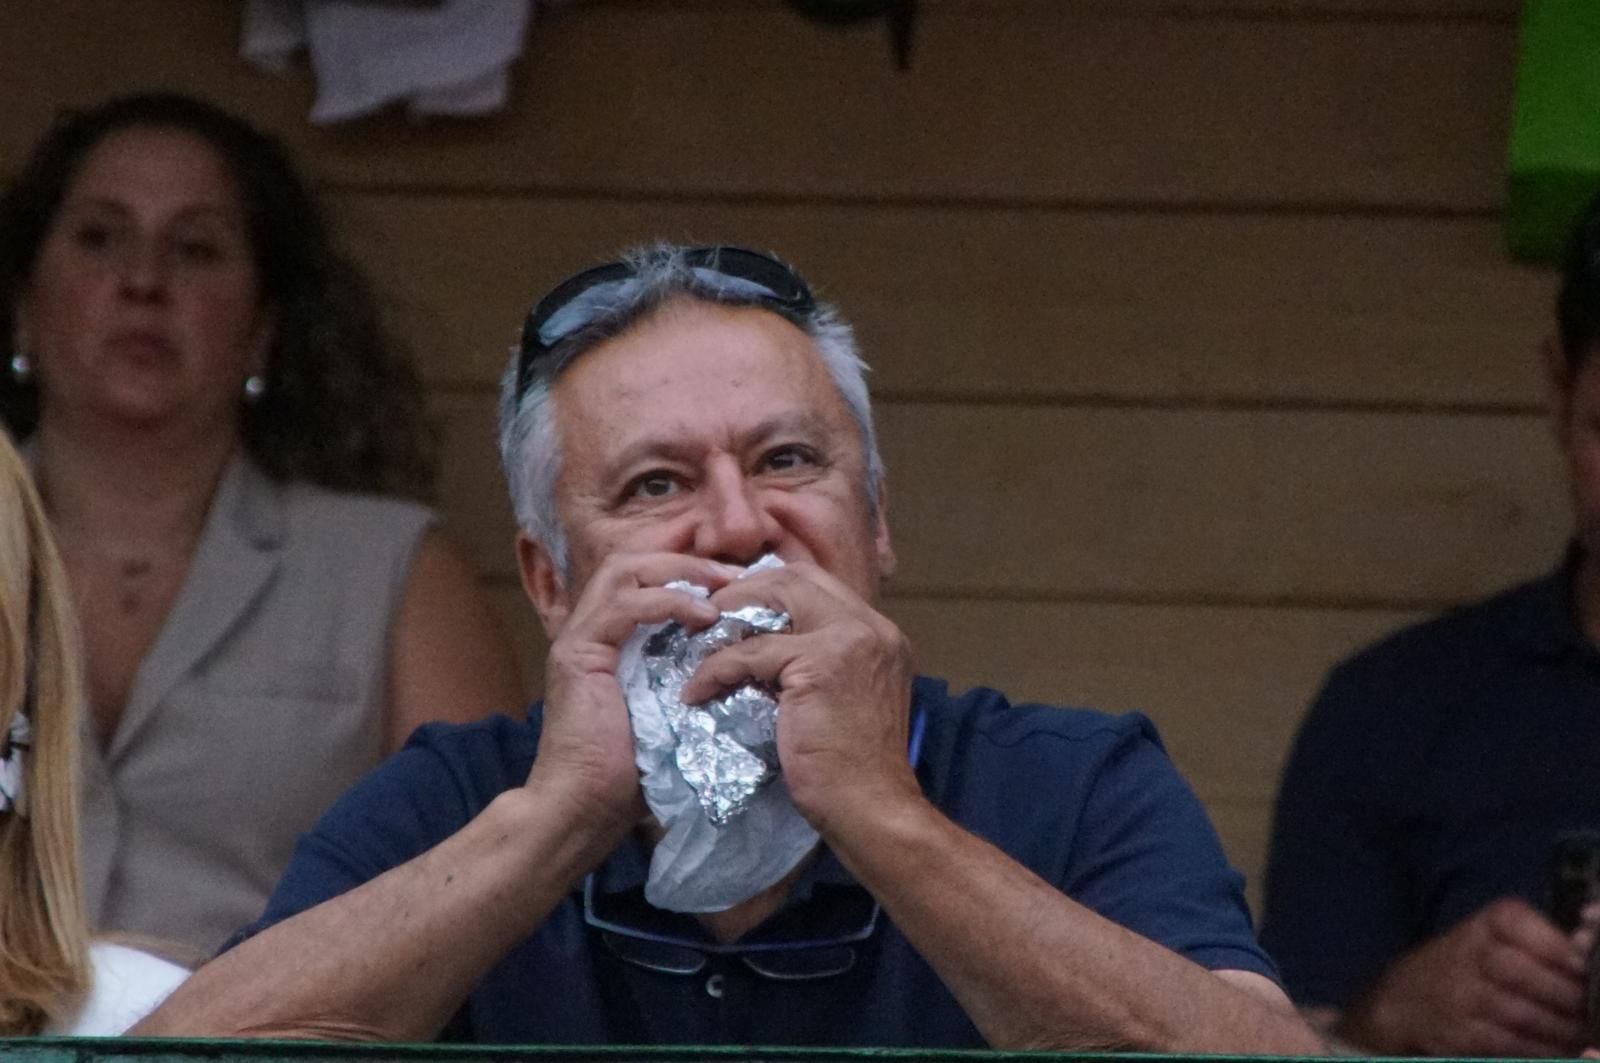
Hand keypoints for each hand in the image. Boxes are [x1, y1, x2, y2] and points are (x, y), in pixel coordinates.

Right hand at [526, 552, 734, 832]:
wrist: (584, 808)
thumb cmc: (631, 774)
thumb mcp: (675, 713)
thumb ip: (694, 681)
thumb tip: (749, 668)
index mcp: (611, 640)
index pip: (646, 579)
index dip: (692, 573)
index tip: (741, 587)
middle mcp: (591, 629)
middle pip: (635, 562)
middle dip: (690, 562)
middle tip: (736, 576)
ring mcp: (580, 637)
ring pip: (625, 570)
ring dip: (680, 573)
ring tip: (723, 588)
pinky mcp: (577, 652)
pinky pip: (624, 606)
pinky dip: (667, 602)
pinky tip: (703, 617)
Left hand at [679, 561, 918, 833]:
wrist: (871, 808)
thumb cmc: (852, 769)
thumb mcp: (842, 699)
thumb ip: (817, 664)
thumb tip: (762, 650)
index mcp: (879, 634)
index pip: (816, 584)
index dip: (770, 590)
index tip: (735, 613)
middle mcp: (870, 627)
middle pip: (794, 579)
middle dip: (744, 593)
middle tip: (708, 621)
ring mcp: (849, 640)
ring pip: (772, 602)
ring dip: (727, 623)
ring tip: (699, 650)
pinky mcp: (820, 664)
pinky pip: (751, 653)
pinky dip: (716, 669)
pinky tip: (697, 692)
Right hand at [1342, 898, 1587, 1056]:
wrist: (1405, 999)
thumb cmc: (1469, 964)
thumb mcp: (1498, 938)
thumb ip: (1546, 940)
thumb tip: (1591, 941)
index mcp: (1487, 923)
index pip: (1519, 923)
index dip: (1558, 947)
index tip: (1586, 966)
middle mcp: (1468, 954)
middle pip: (1525, 973)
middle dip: (1569, 996)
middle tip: (1593, 1008)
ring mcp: (1461, 995)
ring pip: (1523, 1013)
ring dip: (1563, 1029)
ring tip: (1585, 1034)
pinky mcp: (1460, 1033)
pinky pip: (1511, 1043)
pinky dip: (1543, 1049)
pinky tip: (1560, 1049)